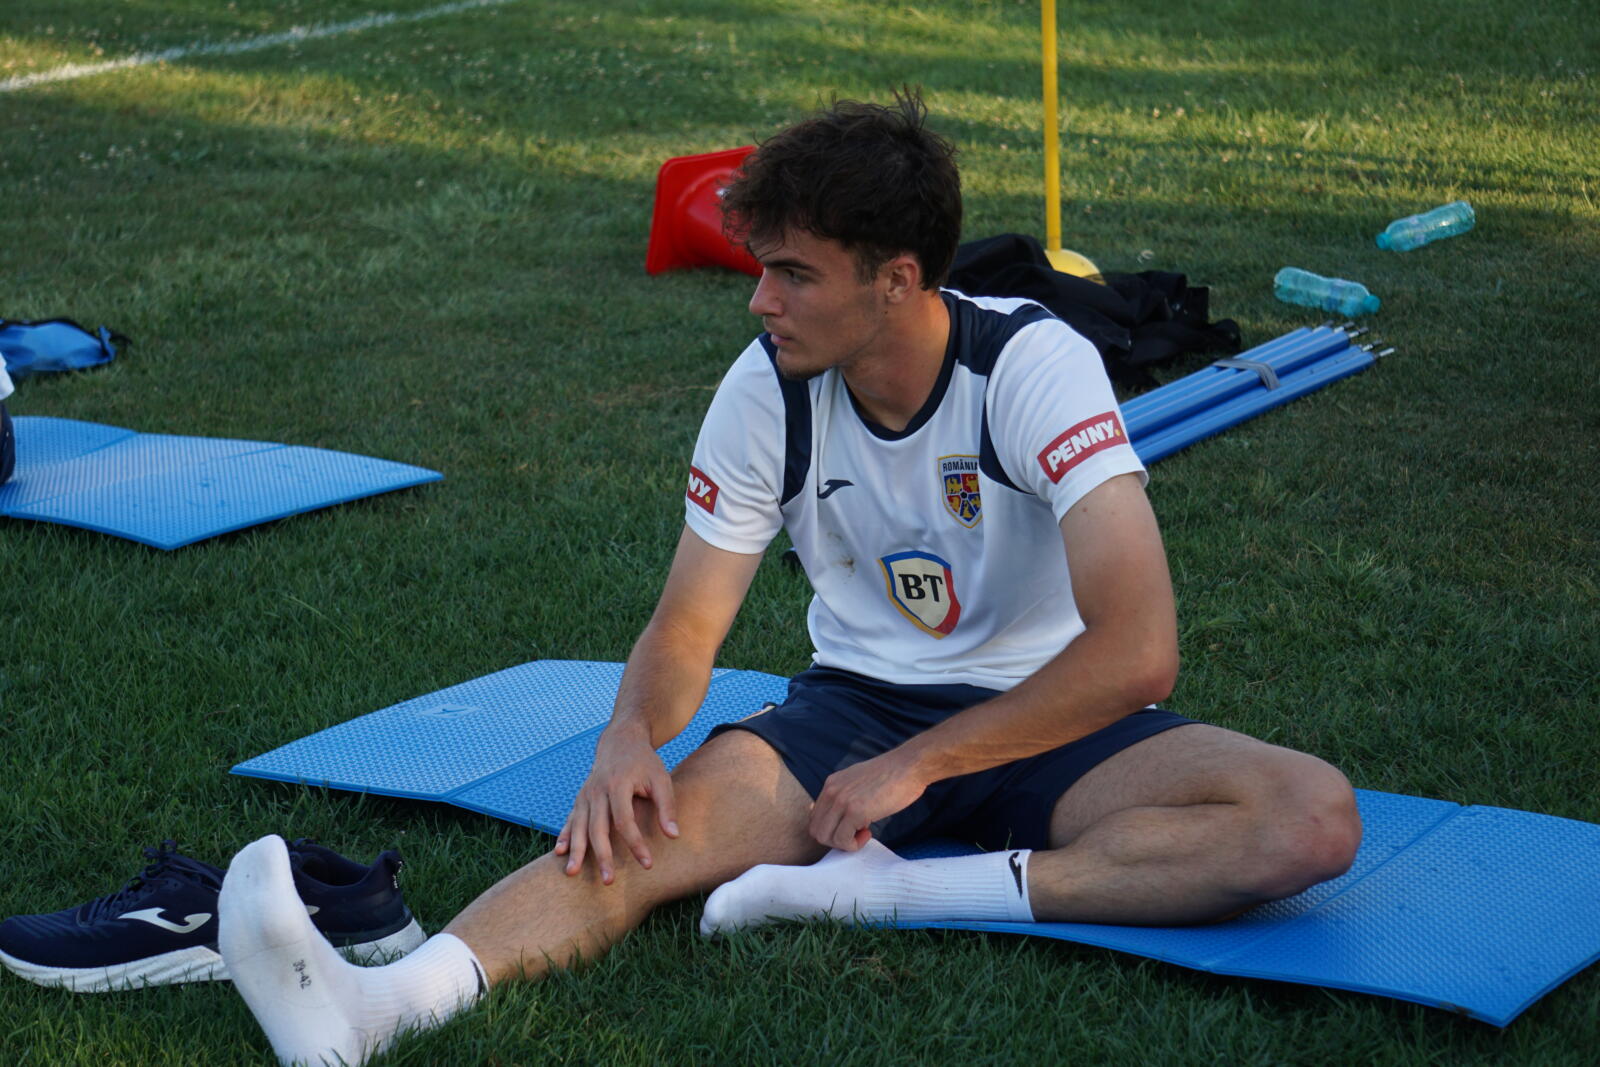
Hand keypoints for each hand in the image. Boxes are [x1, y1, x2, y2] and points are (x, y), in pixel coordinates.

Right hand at [554, 728, 678, 884]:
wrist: (621, 741)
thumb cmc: (645, 763)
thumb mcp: (661, 779)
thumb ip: (667, 807)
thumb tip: (674, 836)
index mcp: (619, 784)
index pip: (625, 820)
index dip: (635, 844)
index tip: (647, 864)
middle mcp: (598, 790)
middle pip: (597, 828)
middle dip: (602, 856)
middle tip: (608, 881)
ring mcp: (586, 794)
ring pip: (579, 826)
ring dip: (576, 851)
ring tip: (572, 873)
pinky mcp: (580, 798)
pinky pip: (570, 819)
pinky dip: (565, 836)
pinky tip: (559, 852)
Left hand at [807, 749, 926, 851]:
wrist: (910, 766)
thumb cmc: (891, 776)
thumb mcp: (859, 781)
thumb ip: (845, 795)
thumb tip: (837, 817)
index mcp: (831, 784)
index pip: (815, 818)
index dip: (831, 829)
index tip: (850, 828)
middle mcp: (831, 791)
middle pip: (816, 830)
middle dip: (835, 839)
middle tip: (856, 834)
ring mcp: (842, 801)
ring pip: (825, 838)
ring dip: (844, 843)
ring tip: (864, 833)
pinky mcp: (856, 811)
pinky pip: (843, 840)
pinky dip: (854, 844)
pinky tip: (869, 833)